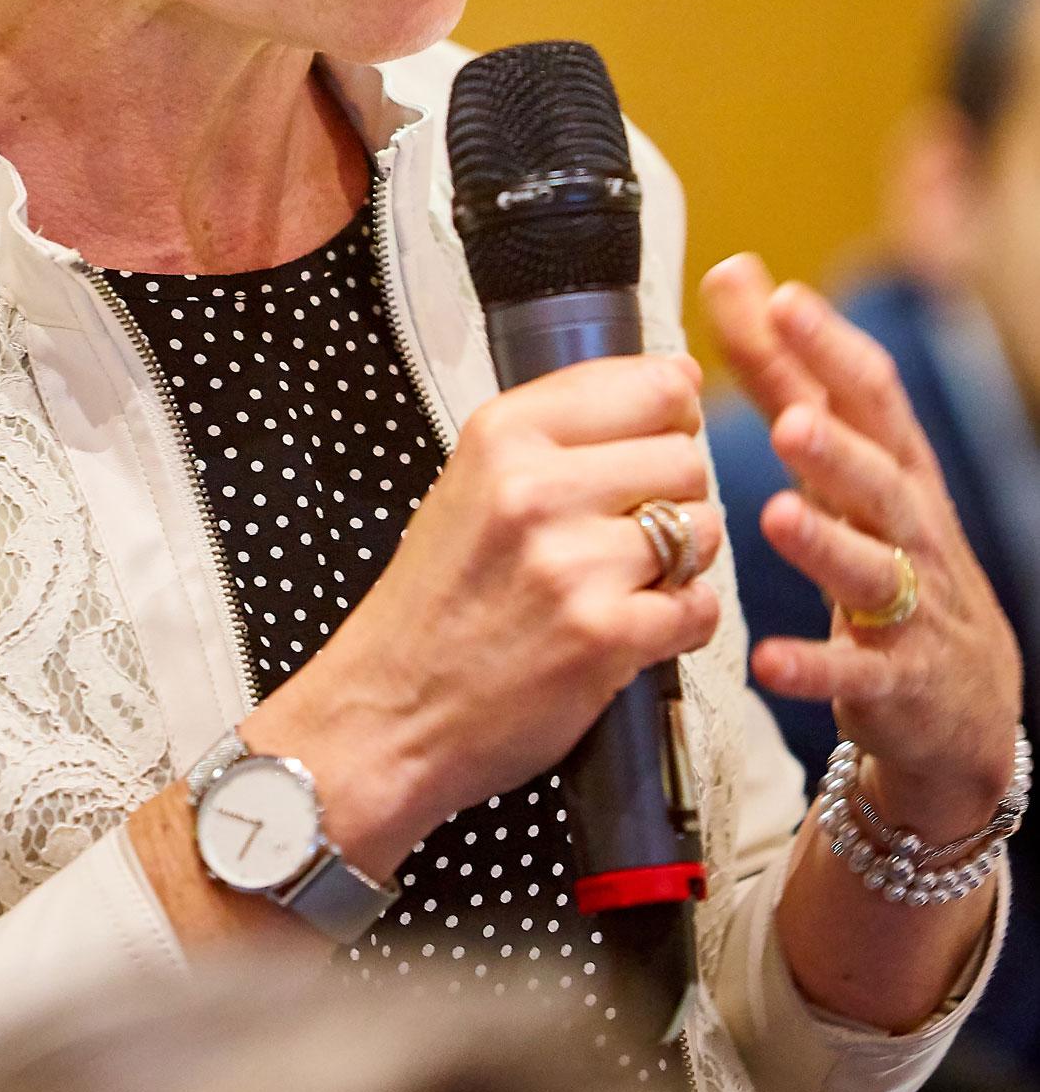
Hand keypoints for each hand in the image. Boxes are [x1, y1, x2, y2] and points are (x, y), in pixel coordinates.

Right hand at [246, 353, 721, 877]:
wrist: (389, 712)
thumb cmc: (435, 600)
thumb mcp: (471, 481)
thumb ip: (561, 431)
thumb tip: (677, 379)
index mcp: (502, 435)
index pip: (646, 383)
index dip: (672, 409)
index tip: (664, 431)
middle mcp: (537, 489)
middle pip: (685, 456)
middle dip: (675, 492)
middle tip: (629, 526)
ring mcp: (573, 565)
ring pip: (703, 529)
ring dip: (683, 559)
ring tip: (627, 579)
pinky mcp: (605, 637)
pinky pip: (700, 606)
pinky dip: (681, 620)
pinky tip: (633, 627)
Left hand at [703, 254, 1020, 838]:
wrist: (960, 696)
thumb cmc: (886, 547)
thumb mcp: (843, 457)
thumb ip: (783, 370)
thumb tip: (737, 273)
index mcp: (894, 464)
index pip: (871, 395)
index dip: (830, 348)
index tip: (784, 300)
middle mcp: (909, 527)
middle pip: (880, 478)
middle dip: (839, 446)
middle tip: (791, 419)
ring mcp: (908, 605)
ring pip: (872, 569)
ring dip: (826, 544)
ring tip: (778, 516)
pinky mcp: (893, 682)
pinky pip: (853, 673)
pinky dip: (812, 667)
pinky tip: (769, 660)